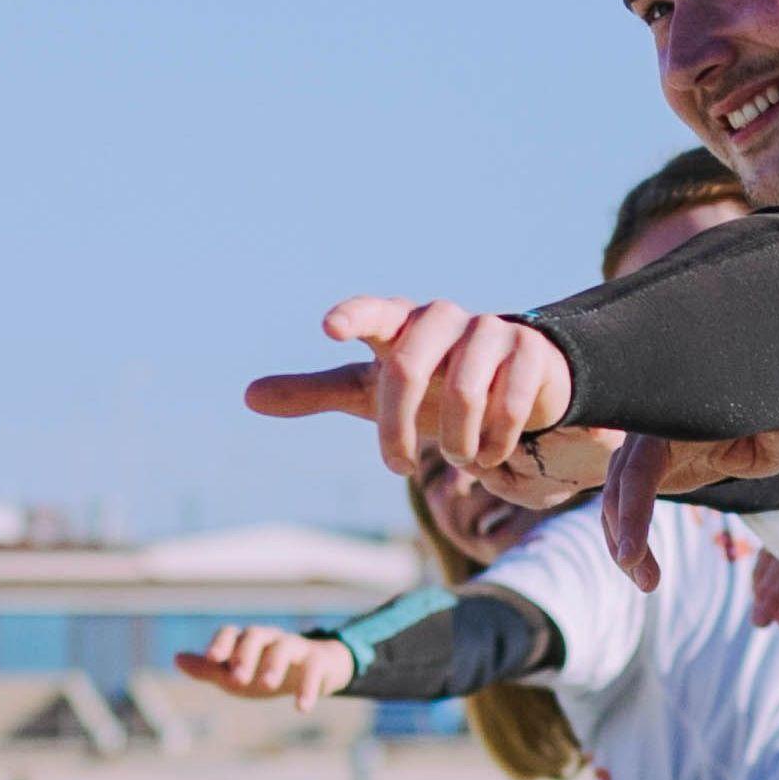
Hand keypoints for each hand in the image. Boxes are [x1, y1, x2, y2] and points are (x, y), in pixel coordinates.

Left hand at [175, 624, 352, 714]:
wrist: (314, 671)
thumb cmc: (265, 671)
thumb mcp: (235, 674)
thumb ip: (208, 669)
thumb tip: (177, 658)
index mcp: (247, 641)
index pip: (231, 633)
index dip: (221, 644)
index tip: (212, 659)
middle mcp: (270, 639)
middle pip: (256, 635)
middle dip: (245, 654)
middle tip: (238, 679)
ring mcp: (295, 647)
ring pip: (284, 647)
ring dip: (274, 665)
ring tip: (267, 686)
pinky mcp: (317, 661)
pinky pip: (313, 669)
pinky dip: (308, 688)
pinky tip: (301, 708)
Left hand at [244, 296, 575, 476]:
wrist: (512, 385)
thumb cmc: (428, 388)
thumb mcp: (370, 391)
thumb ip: (315, 391)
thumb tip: (247, 396)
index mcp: (401, 324)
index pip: (374, 313)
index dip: (353, 317)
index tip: (329, 329)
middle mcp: (444, 319)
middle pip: (408, 366)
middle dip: (396, 428)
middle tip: (397, 467)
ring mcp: (491, 330)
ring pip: (462, 391)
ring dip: (455, 441)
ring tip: (458, 459)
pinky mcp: (531, 351)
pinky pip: (507, 403)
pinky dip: (494, 442)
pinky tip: (491, 453)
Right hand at [599, 428, 778, 592]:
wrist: (748, 430)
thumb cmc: (763, 434)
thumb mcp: (776, 439)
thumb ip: (776, 439)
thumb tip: (778, 432)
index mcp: (671, 426)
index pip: (639, 470)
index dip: (631, 513)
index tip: (630, 557)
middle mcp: (645, 437)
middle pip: (617, 489)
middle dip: (624, 538)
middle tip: (647, 584)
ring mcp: (638, 455)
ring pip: (613, 502)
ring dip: (621, 546)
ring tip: (648, 584)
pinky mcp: (640, 473)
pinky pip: (621, 509)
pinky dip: (626, 540)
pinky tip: (642, 570)